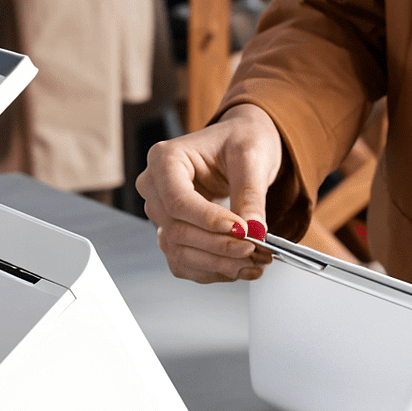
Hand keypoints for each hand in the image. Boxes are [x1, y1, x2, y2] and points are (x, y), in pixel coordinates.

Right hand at [135, 104, 282, 282]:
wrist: (239, 149)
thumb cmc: (239, 140)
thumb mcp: (251, 156)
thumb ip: (250, 193)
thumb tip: (254, 231)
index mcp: (165, 159)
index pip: (177, 200)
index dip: (209, 220)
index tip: (242, 230)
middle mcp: (154, 188)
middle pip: (177, 230)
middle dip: (219, 246)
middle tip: (256, 248)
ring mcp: (160, 214)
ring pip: (179, 252)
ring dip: (218, 264)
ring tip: (255, 262)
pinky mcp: (171, 234)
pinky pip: (184, 263)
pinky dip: (213, 270)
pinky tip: (240, 267)